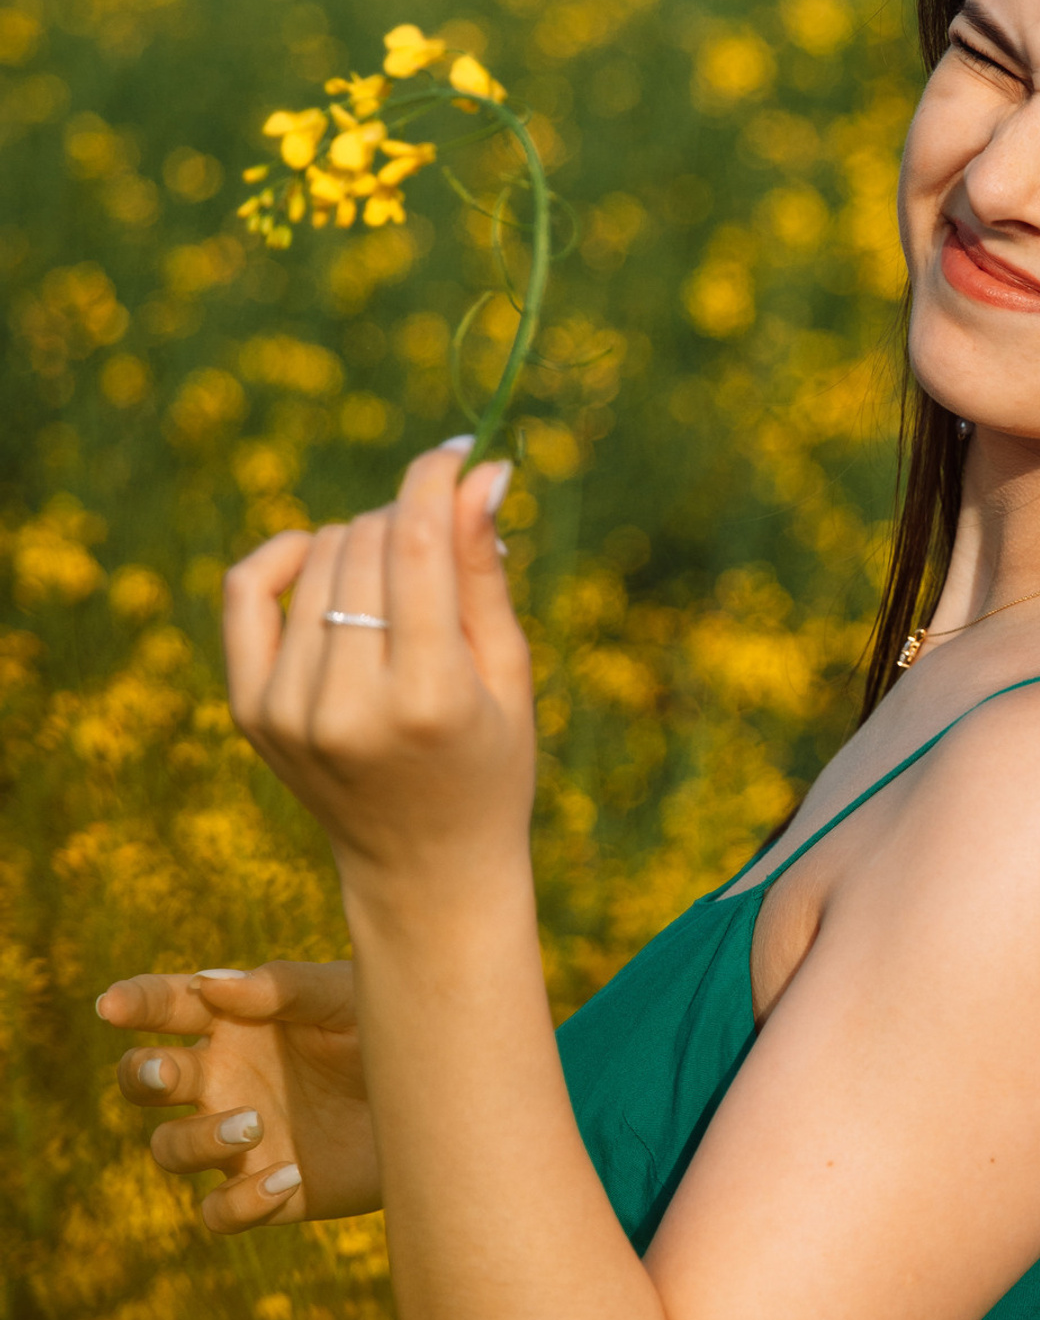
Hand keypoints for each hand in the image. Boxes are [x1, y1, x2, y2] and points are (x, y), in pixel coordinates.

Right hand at [98, 960, 377, 1230]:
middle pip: (147, 1080)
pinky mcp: (272, 1192)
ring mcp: (243, 1138)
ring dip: (196, 1139)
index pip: (169, 1008)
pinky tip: (286, 1176)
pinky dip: (239, 1201)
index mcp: (237, 1021)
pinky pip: (220, 1213)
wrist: (445, 1093)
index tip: (112, 1004)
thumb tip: (209, 983)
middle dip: (144, 1075)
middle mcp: (226, 1079)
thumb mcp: (346, 995)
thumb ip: (284, 987)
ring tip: (253, 1121)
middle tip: (173, 1070)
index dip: (135, 1004)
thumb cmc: (386, 1028)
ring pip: (170, 1150)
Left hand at [222, 441, 534, 901]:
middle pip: (368, 545)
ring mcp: (288, 709)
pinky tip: (322, 559)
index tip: (456, 453)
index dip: (433, 480)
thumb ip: (484, 570)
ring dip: (365, 542)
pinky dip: (286, 556)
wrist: (425, 866)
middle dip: (411, 519)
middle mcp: (348, 704)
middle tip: (445, 541)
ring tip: (404, 577)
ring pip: (320, 558)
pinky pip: (249, 590)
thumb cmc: (491, 763)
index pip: (416, 545)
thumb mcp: (510, 672)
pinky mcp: (250, 709)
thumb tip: (480, 472)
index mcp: (429, 697)